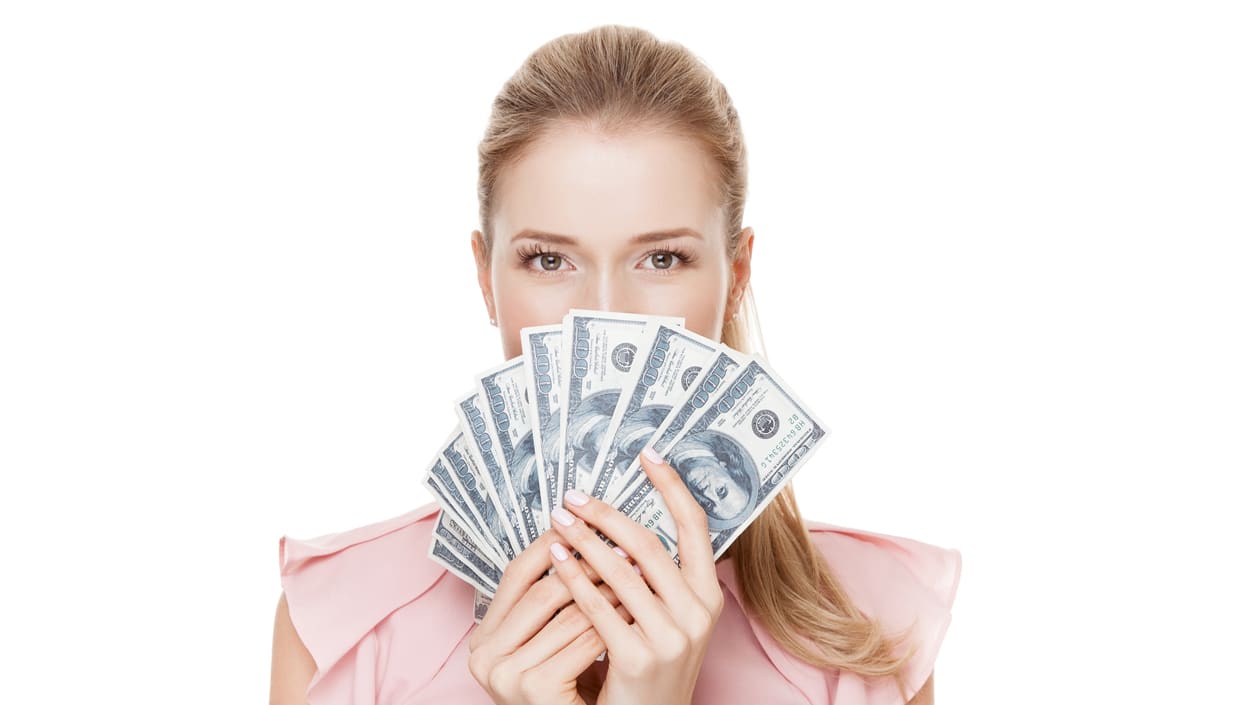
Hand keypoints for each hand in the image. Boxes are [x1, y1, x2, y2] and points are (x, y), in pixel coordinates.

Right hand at [467, 529, 631, 704]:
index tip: (587, 520)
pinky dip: (614, 622)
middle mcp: (485, 655)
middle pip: (543, 590)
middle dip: (588, 563)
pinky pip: (585, 642)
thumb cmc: (568, 690)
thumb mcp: (550, 641)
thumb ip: (553, 602)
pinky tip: (637, 609)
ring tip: (639, 569)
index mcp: (484, 636)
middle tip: (624, 542)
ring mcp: (506, 674)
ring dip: (609, 589)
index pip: (515, 574)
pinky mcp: (534, 688)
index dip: (551, 543)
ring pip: (570, 614)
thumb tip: (584, 537)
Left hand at [547, 446, 723, 704]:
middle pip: (647, 544)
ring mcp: (672, 636)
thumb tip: (623, 525)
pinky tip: (554, 560)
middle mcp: (698, 612)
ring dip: (583, 539)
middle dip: (605, 514)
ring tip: (557, 521)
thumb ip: (658, 577)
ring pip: (620, 570)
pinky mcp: (640, 657)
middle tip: (574, 496)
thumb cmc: (649, 667)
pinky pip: (598, 605)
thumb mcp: (667, 619)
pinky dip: (573, 577)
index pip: (695, 526)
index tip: (648, 455)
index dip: (673, 486)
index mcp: (707, 595)